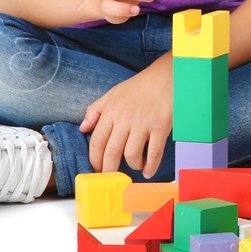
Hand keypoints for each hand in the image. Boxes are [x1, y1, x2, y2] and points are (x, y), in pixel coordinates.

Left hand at [80, 58, 173, 176]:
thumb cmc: (142, 85)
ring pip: (131, 154)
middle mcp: (125, 118)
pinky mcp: (160, 126)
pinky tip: (148, 170)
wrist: (168, 75)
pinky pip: (154, 152)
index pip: (97, 140)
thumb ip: (95, 110)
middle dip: (109, 168)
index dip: (94, 158)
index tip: (96, 168)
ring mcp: (143, 123)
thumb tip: (83, 128)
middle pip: (111, 151)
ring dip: (132, 165)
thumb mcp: (113, 93)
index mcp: (111, 110)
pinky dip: (151, 165)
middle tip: (111, 176)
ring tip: (135, 166)